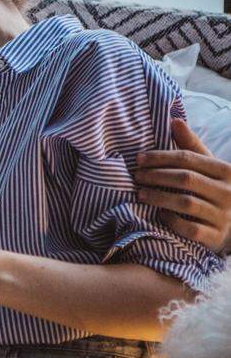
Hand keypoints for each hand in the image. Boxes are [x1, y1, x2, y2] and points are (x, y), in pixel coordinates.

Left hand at [134, 118, 230, 254]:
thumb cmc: (214, 190)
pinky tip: (159, 214)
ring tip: (140, 193)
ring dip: (159, 197)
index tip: (138, 159)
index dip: (160, 157)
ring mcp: (223, 216)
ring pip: (186, 203)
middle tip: (135, 176)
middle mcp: (228, 192)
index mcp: (226, 171)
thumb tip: (174, 120)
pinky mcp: (215, 236)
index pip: (188, 158)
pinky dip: (172, 221)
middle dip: (156, 176)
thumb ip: (191, 146)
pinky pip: (190, 228)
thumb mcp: (208, 167)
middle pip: (186, 179)